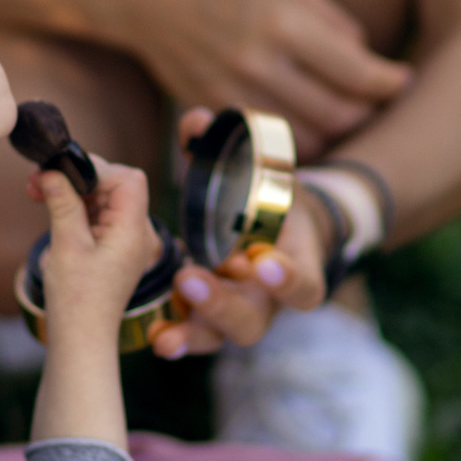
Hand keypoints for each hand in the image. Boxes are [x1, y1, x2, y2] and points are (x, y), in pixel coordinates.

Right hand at [30, 157, 161, 341]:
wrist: (82, 340)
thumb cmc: (77, 301)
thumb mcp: (66, 246)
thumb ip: (63, 204)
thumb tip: (51, 170)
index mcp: (134, 232)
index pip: (128, 180)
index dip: (96, 170)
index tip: (60, 174)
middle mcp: (139, 233)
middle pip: (116, 184)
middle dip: (78, 177)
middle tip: (39, 180)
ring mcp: (129, 240)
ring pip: (105, 197)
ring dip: (73, 191)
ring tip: (37, 192)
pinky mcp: (116, 247)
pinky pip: (101, 215)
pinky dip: (78, 207)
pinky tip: (51, 207)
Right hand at [118, 0, 410, 145]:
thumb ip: (335, 25)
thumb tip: (371, 65)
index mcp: (286, 21)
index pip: (358, 73)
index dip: (390, 83)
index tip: (403, 80)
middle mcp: (260, 61)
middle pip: (338, 116)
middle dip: (368, 114)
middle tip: (379, 103)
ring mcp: (232, 91)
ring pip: (306, 140)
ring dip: (334, 134)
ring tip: (344, 115)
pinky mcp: (212, 111)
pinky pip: (268, 144)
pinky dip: (294, 140)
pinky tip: (304, 122)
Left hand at [148, 107, 328, 357]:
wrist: (281, 229)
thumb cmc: (271, 199)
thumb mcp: (262, 172)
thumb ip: (229, 147)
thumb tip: (196, 121)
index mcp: (297, 265)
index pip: (305, 285)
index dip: (289, 279)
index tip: (263, 263)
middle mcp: (271, 300)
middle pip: (255, 320)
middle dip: (222, 305)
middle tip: (190, 280)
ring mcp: (242, 313)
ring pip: (224, 336)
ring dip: (194, 331)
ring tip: (166, 331)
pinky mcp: (213, 319)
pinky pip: (199, 336)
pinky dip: (177, 338)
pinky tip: (155, 339)